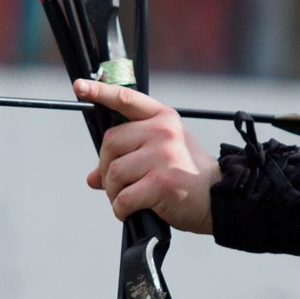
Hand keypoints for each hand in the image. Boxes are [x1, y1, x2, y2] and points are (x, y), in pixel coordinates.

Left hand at [75, 79, 218, 234]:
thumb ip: (129, 156)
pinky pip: (123, 197)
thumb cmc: (188, 174)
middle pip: (110, 143)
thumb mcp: (163, 153)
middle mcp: (163, 132)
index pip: (126, 99)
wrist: (219, 197)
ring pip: (114, 173)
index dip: (100, 92)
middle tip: (115, 184)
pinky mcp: (161, 183)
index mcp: (163, 119)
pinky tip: (130, 211)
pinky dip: (120, 209)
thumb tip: (93, 178)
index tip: (79, 86)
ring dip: (112, 192)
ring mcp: (163, 156)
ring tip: (125, 199)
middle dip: (105, 167)